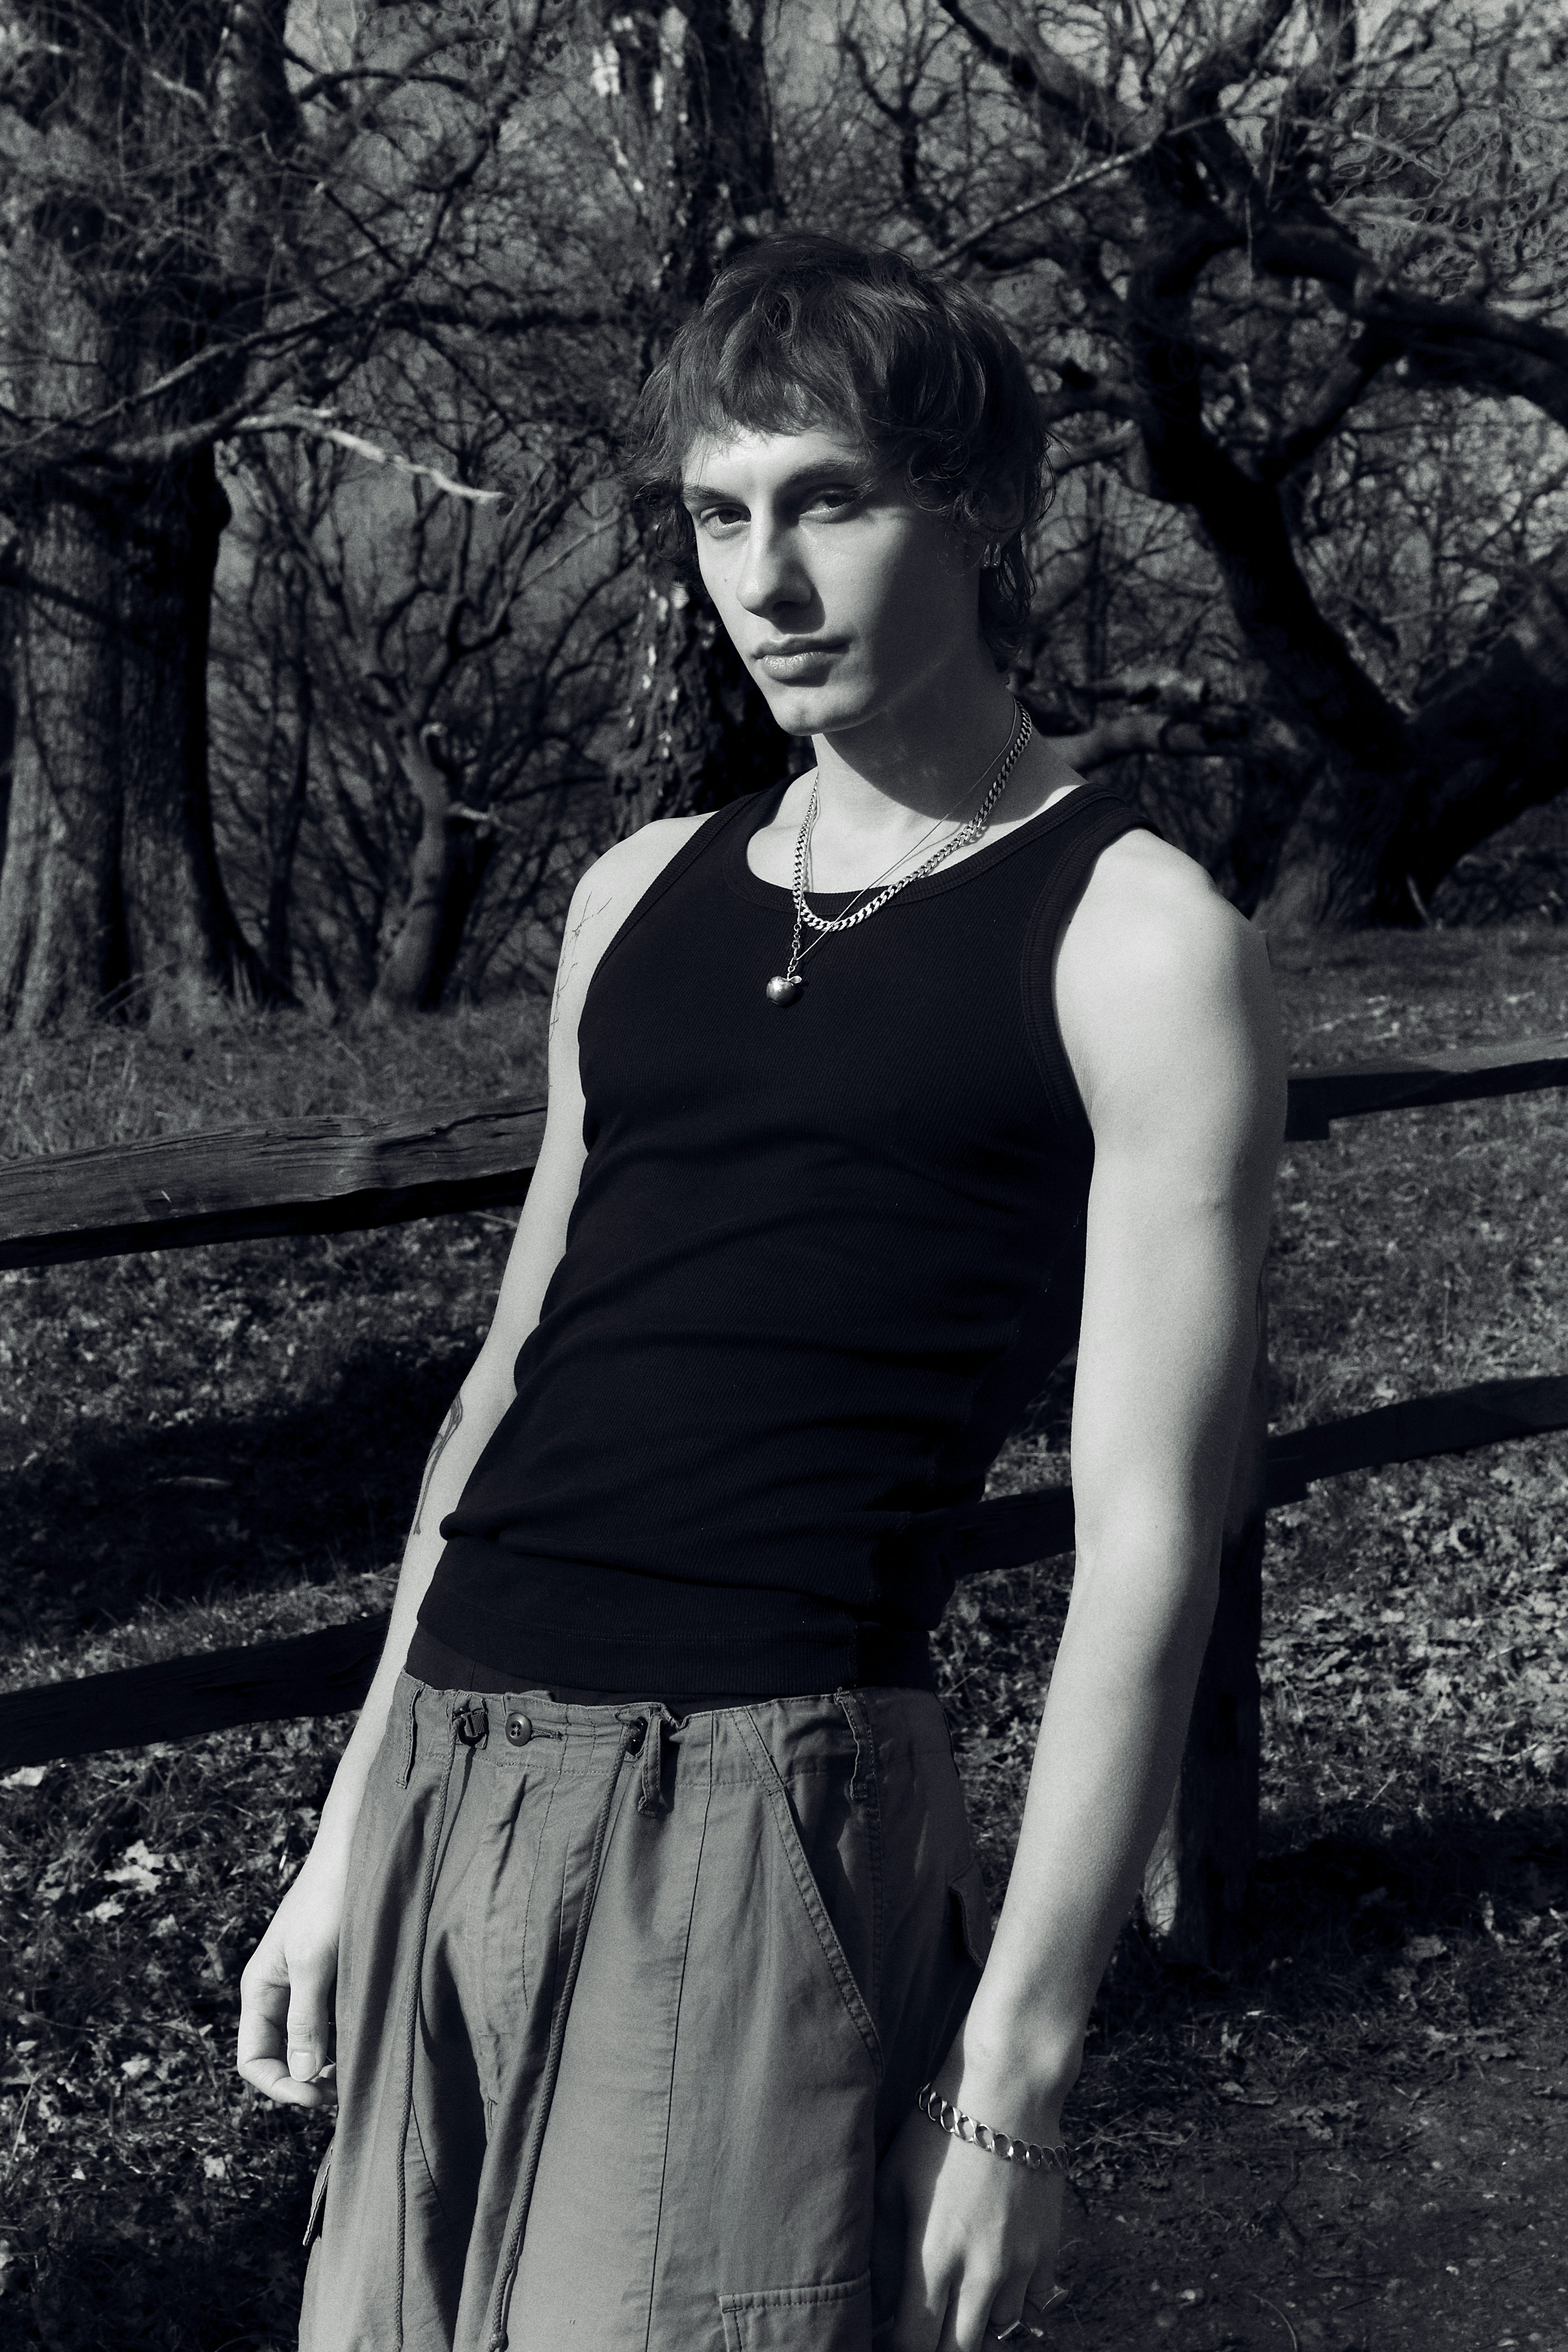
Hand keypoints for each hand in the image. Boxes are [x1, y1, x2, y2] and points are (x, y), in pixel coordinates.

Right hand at [236, 1851, 344, 2109]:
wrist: (357, 1851)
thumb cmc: (330, 1900)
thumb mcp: (314, 1962)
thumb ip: (305, 2019)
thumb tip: (302, 2075)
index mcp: (260, 1990)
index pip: (253, 2060)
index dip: (280, 2085)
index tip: (318, 2095)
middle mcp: (277, 1993)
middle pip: (280, 2057)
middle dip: (305, 2081)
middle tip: (345, 2088)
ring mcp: (304, 1986)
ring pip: (307, 2043)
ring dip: (326, 2063)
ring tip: (358, 2068)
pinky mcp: (331, 1977)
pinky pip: (329, 2022)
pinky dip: (342, 2039)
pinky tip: (366, 2039)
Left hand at [874, 2102, 1062, 2348]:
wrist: (1008, 2093)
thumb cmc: (938, 2132)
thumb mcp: (893, 2184)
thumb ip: (882, 2252)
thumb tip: (879, 2302)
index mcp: (933, 2259)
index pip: (915, 2345)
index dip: (899, 2349)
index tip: (890, 2338)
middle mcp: (980, 2274)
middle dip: (937, 2345)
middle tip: (924, 2323)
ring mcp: (1020, 2266)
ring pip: (997, 2331)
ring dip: (975, 2323)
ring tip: (957, 2297)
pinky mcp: (1048, 2251)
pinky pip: (1032, 2306)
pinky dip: (1012, 2302)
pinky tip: (994, 2278)